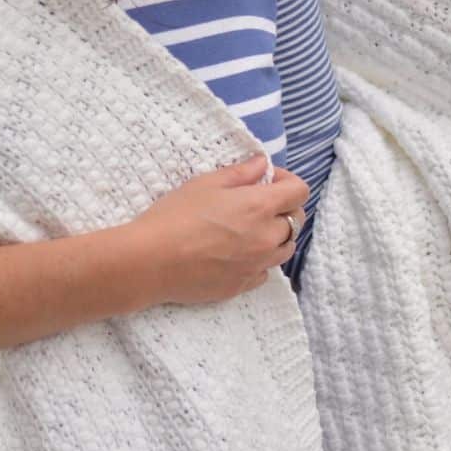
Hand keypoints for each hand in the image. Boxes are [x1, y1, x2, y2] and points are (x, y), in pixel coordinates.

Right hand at [129, 154, 308, 306]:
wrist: (151, 261)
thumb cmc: (174, 216)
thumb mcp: (205, 184)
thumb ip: (240, 174)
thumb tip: (262, 164)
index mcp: (259, 207)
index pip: (299, 191)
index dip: (287, 181)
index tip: (267, 180)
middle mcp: (266, 238)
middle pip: (296, 221)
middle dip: (283, 208)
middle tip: (257, 204)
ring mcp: (257, 265)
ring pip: (285, 249)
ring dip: (276, 236)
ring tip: (250, 230)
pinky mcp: (242, 286)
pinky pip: (265, 272)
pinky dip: (259, 261)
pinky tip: (237, 254)